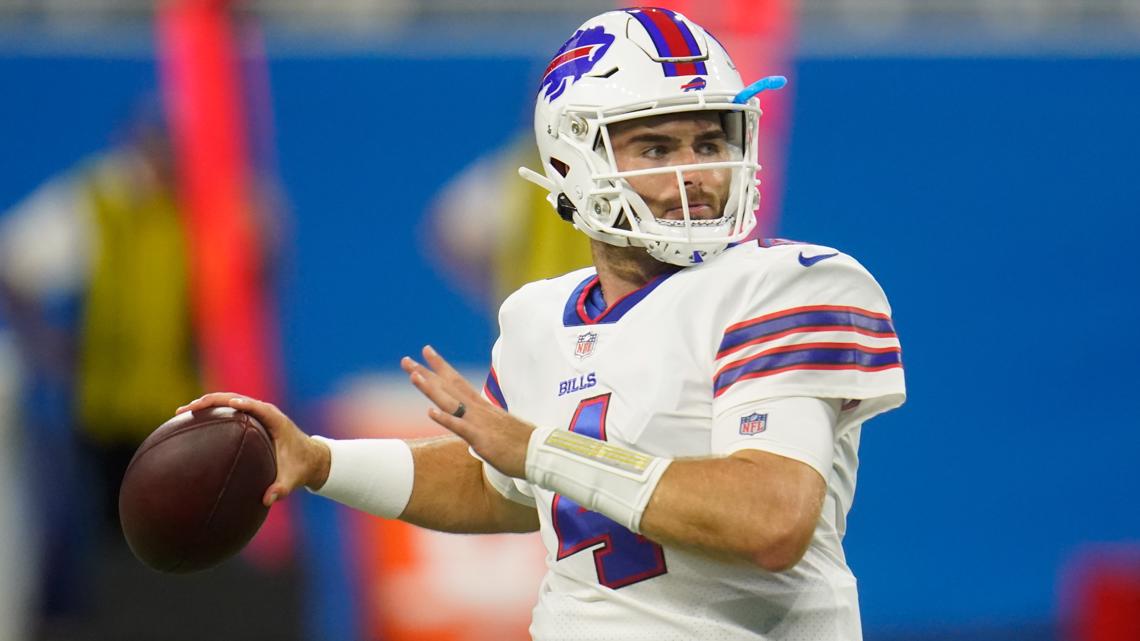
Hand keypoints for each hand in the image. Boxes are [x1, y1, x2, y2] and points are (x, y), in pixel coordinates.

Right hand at [175, 393, 330, 506]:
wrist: (311, 458)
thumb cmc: (301, 467)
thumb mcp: (292, 480)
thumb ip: (282, 489)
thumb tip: (267, 500)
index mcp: (275, 420)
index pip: (255, 406)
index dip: (239, 403)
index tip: (220, 405)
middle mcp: (264, 412)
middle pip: (233, 398)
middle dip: (209, 402)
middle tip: (184, 411)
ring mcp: (256, 413)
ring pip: (227, 400)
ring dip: (205, 404)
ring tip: (181, 414)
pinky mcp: (251, 418)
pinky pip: (228, 410)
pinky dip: (211, 413)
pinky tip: (192, 423)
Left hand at [402, 345, 533, 478]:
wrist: (540, 454)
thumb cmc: (522, 445)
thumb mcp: (499, 431)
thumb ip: (484, 427)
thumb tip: (475, 432)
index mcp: (482, 408)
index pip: (458, 382)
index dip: (441, 368)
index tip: (427, 353)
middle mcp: (478, 410)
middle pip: (449, 387)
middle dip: (427, 373)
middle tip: (406, 360)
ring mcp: (479, 423)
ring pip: (451, 402)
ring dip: (431, 389)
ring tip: (413, 376)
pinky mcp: (481, 439)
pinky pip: (461, 427)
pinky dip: (445, 418)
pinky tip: (430, 411)